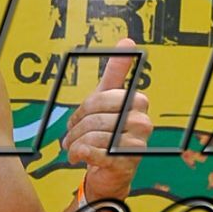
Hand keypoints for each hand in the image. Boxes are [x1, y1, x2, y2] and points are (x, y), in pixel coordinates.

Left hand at [64, 44, 152, 201]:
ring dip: (74, 143)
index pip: (99, 99)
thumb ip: (116, 72)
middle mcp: (143, 123)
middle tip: (69, 136)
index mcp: (138, 103)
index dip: (82, 110)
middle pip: (94, 119)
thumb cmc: (109, 130)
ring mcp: (136, 145)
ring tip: (72, 147)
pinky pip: (92, 152)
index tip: (76, 118)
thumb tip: (127, 42)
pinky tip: (78, 157)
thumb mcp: (109, 99)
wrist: (111, 169)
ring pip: (92, 137)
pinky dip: (79, 154)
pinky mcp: (125, 164)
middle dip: (75, 129)